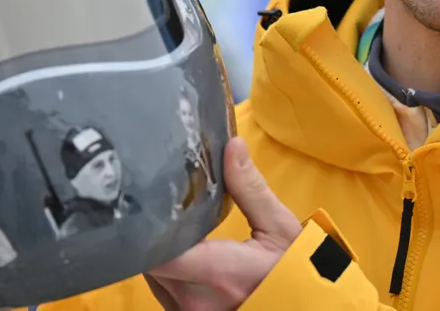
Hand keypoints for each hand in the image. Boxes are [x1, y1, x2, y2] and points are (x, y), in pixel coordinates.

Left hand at [145, 137, 301, 310]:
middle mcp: (193, 300)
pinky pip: (162, 290)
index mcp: (216, 273)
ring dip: (157, 252)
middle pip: (148, 261)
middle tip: (156, 203)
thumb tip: (232, 145)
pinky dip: (166, 270)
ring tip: (169, 224)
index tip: (148, 199)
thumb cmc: (294, 274)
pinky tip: (181, 251)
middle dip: (150, 232)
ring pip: (151, 277)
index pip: (156, 251)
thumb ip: (250, 188)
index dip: (145, 226)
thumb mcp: (279, 228)